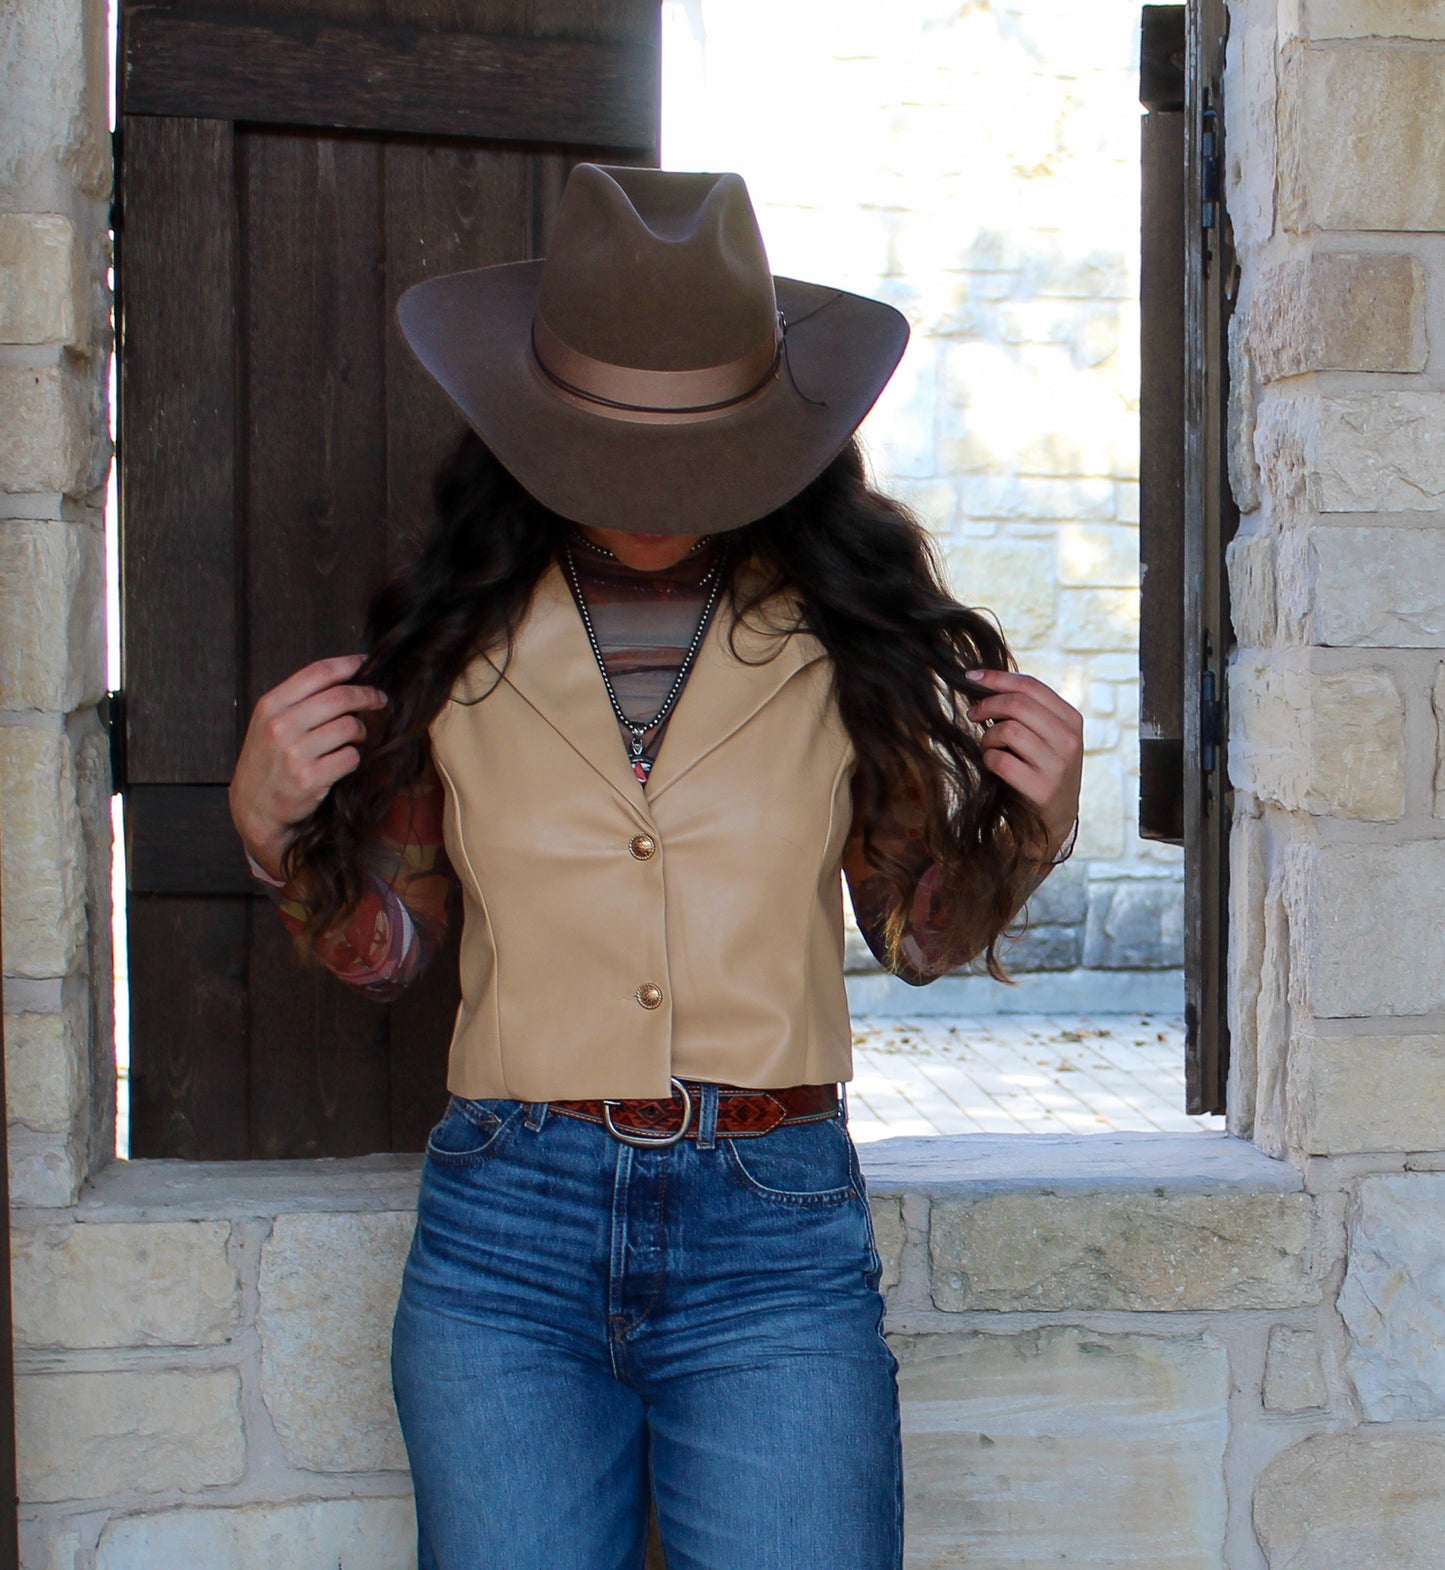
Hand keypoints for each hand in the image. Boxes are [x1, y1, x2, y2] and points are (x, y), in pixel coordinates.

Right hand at [228, 653, 388, 878]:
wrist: (254, 807)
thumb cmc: (269, 760)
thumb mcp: (269, 722)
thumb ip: (300, 700)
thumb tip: (345, 678)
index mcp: (271, 706)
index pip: (317, 673)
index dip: (348, 664)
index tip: (366, 663)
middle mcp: (280, 726)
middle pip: (340, 698)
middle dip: (367, 695)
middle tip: (379, 699)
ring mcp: (295, 753)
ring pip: (350, 728)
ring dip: (361, 732)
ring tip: (354, 739)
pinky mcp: (310, 778)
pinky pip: (351, 757)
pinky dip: (353, 758)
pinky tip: (342, 762)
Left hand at [965, 669, 1082, 859]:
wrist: (1055, 819)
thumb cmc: (1042, 769)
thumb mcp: (1048, 736)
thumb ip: (1028, 710)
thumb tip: (985, 681)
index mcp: (1072, 720)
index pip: (1031, 686)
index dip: (997, 677)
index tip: (971, 677)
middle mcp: (1069, 740)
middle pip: (1017, 704)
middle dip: (987, 705)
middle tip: (973, 715)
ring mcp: (1058, 766)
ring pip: (1008, 730)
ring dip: (988, 737)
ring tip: (988, 746)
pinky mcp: (1042, 789)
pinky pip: (1001, 761)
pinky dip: (988, 759)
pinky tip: (992, 765)